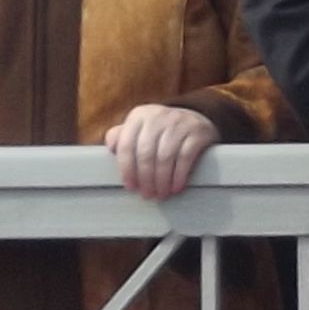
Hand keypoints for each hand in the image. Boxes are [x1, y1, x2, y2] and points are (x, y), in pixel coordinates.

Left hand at [101, 102, 219, 202]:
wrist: (195, 120)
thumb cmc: (161, 131)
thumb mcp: (140, 128)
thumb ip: (122, 137)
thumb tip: (111, 147)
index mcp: (139, 116)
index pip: (127, 144)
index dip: (126, 169)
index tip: (130, 186)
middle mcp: (158, 115)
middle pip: (146, 153)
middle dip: (145, 179)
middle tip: (147, 194)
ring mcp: (179, 122)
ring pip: (165, 157)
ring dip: (162, 180)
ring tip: (161, 193)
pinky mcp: (197, 131)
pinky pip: (185, 157)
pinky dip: (179, 176)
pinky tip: (176, 186)